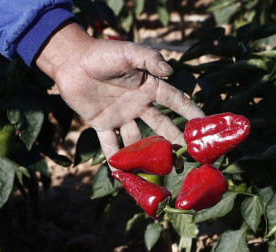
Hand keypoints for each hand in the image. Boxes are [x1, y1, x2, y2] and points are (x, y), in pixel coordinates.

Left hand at [36, 22, 203, 160]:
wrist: (70, 61)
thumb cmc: (101, 53)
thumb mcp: (127, 51)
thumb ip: (148, 58)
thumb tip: (170, 71)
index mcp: (149, 86)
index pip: (175, 101)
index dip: (190, 112)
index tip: (206, 125)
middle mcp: (139, 104)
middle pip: (162, 127)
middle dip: (176, 142)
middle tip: (188, 158)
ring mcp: (122, 116)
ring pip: (139, 140)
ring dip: (149, 156)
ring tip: (161, 172)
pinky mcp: (103, 124)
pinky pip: (112, 145)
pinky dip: (116, 161)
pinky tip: (124, 176)